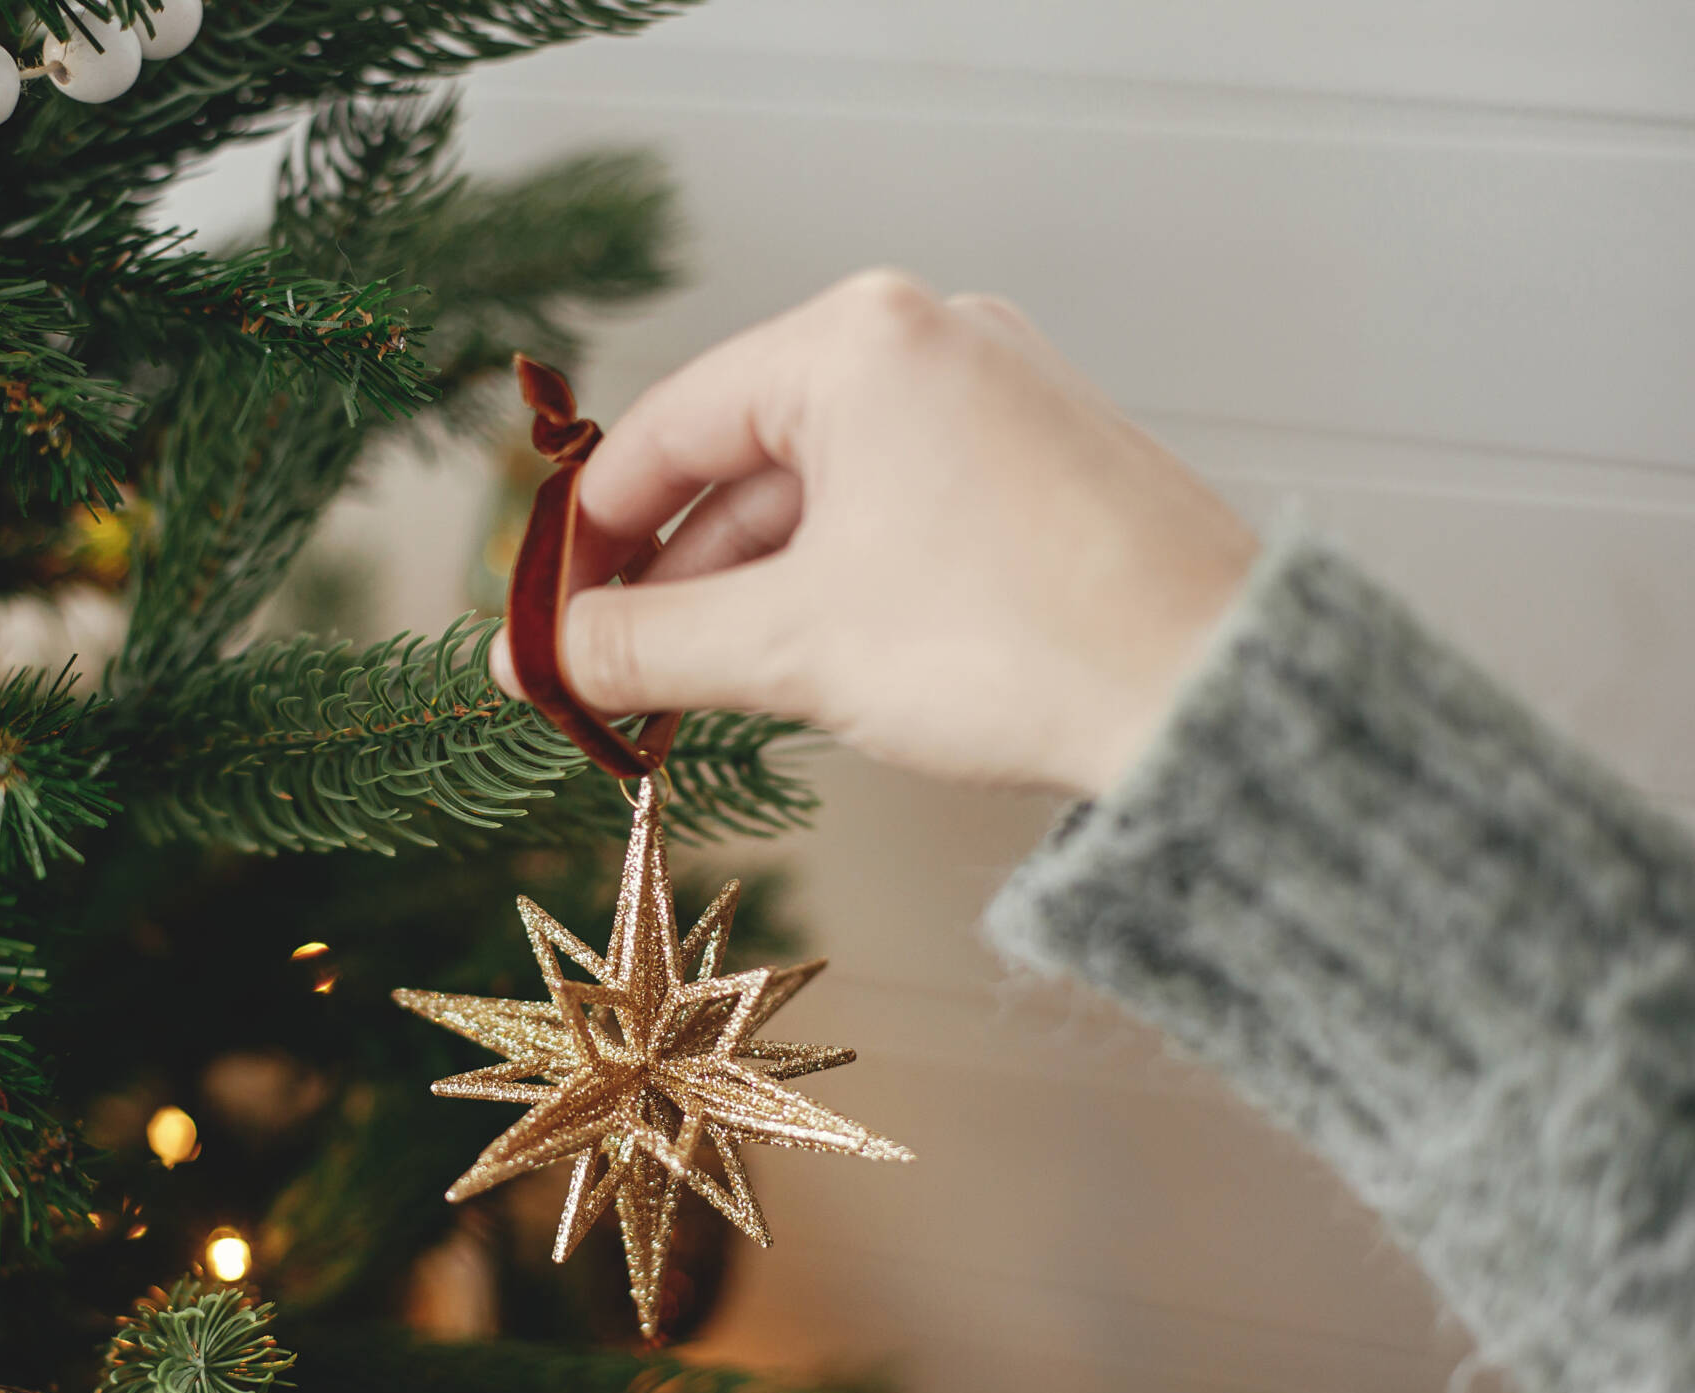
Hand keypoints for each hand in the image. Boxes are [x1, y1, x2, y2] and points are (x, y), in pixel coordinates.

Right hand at [489, 270, 1256, 796]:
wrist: (1216, 697)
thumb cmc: (1014, 644)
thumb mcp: (791, 644)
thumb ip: (641, 643)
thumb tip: (535, 658)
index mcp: (857, 341)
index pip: (666, 430)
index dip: (585, 540)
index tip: (544, 625)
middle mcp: (929, 337)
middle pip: (743, 460)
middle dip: (672, 579)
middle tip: (611, 679)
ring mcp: (995, 394)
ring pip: (821, 494)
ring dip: (751, 592)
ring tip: (702, 693)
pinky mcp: (1040, 460)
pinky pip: (895, 509)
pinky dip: (834, 581)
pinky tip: (807, 664)